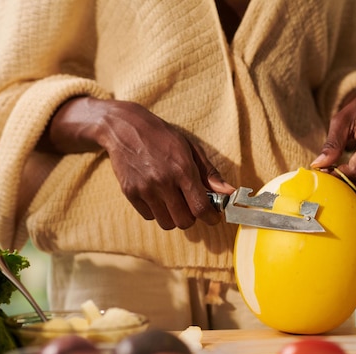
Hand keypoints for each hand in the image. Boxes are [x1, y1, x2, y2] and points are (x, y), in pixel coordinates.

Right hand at [42, 97, 234, 229]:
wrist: (125, 128)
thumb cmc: (162, 137)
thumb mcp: (190, 149)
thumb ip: (210, 173)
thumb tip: (229, 192)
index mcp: (182, 170)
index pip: (201, 208)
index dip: (211, 217)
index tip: (213, 217)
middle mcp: (163, 182)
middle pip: (184, 222)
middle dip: (191, 218)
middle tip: (190, 206)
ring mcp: (144, 189)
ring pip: (166, 223)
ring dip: (173, 217)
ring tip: (172, 201)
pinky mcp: (130, 193)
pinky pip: (149, 216)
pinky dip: (156, 211)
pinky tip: (156, 195)